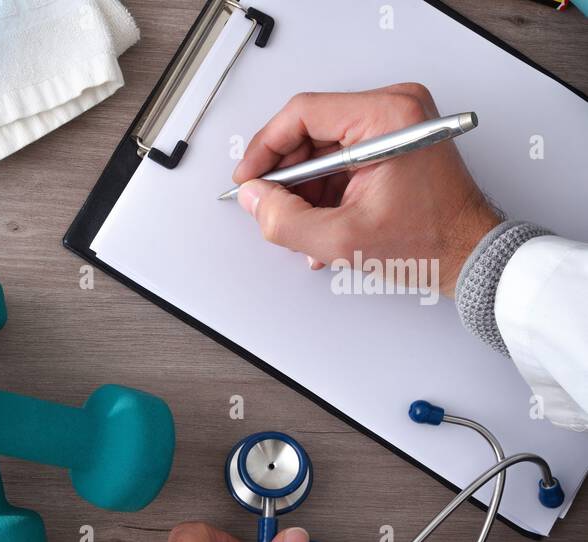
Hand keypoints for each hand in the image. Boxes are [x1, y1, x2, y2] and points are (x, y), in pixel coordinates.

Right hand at [231, 83, 500, 294]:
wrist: (470, 256)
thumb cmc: (430, 243)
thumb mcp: (342, 240)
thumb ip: (284, 219)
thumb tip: (253, 199)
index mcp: (388, 117)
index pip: (303, 114)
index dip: (265, 148)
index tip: (248, 178)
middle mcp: (395, 109)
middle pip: (310, 130)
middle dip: (286, 175)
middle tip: (270, 206)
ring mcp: (396, 123)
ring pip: (322, 148)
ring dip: (305, 189)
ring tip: (305, 225)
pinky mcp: (394, 140)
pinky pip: (340, 157)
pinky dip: (324, 190)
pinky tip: (322, 222)